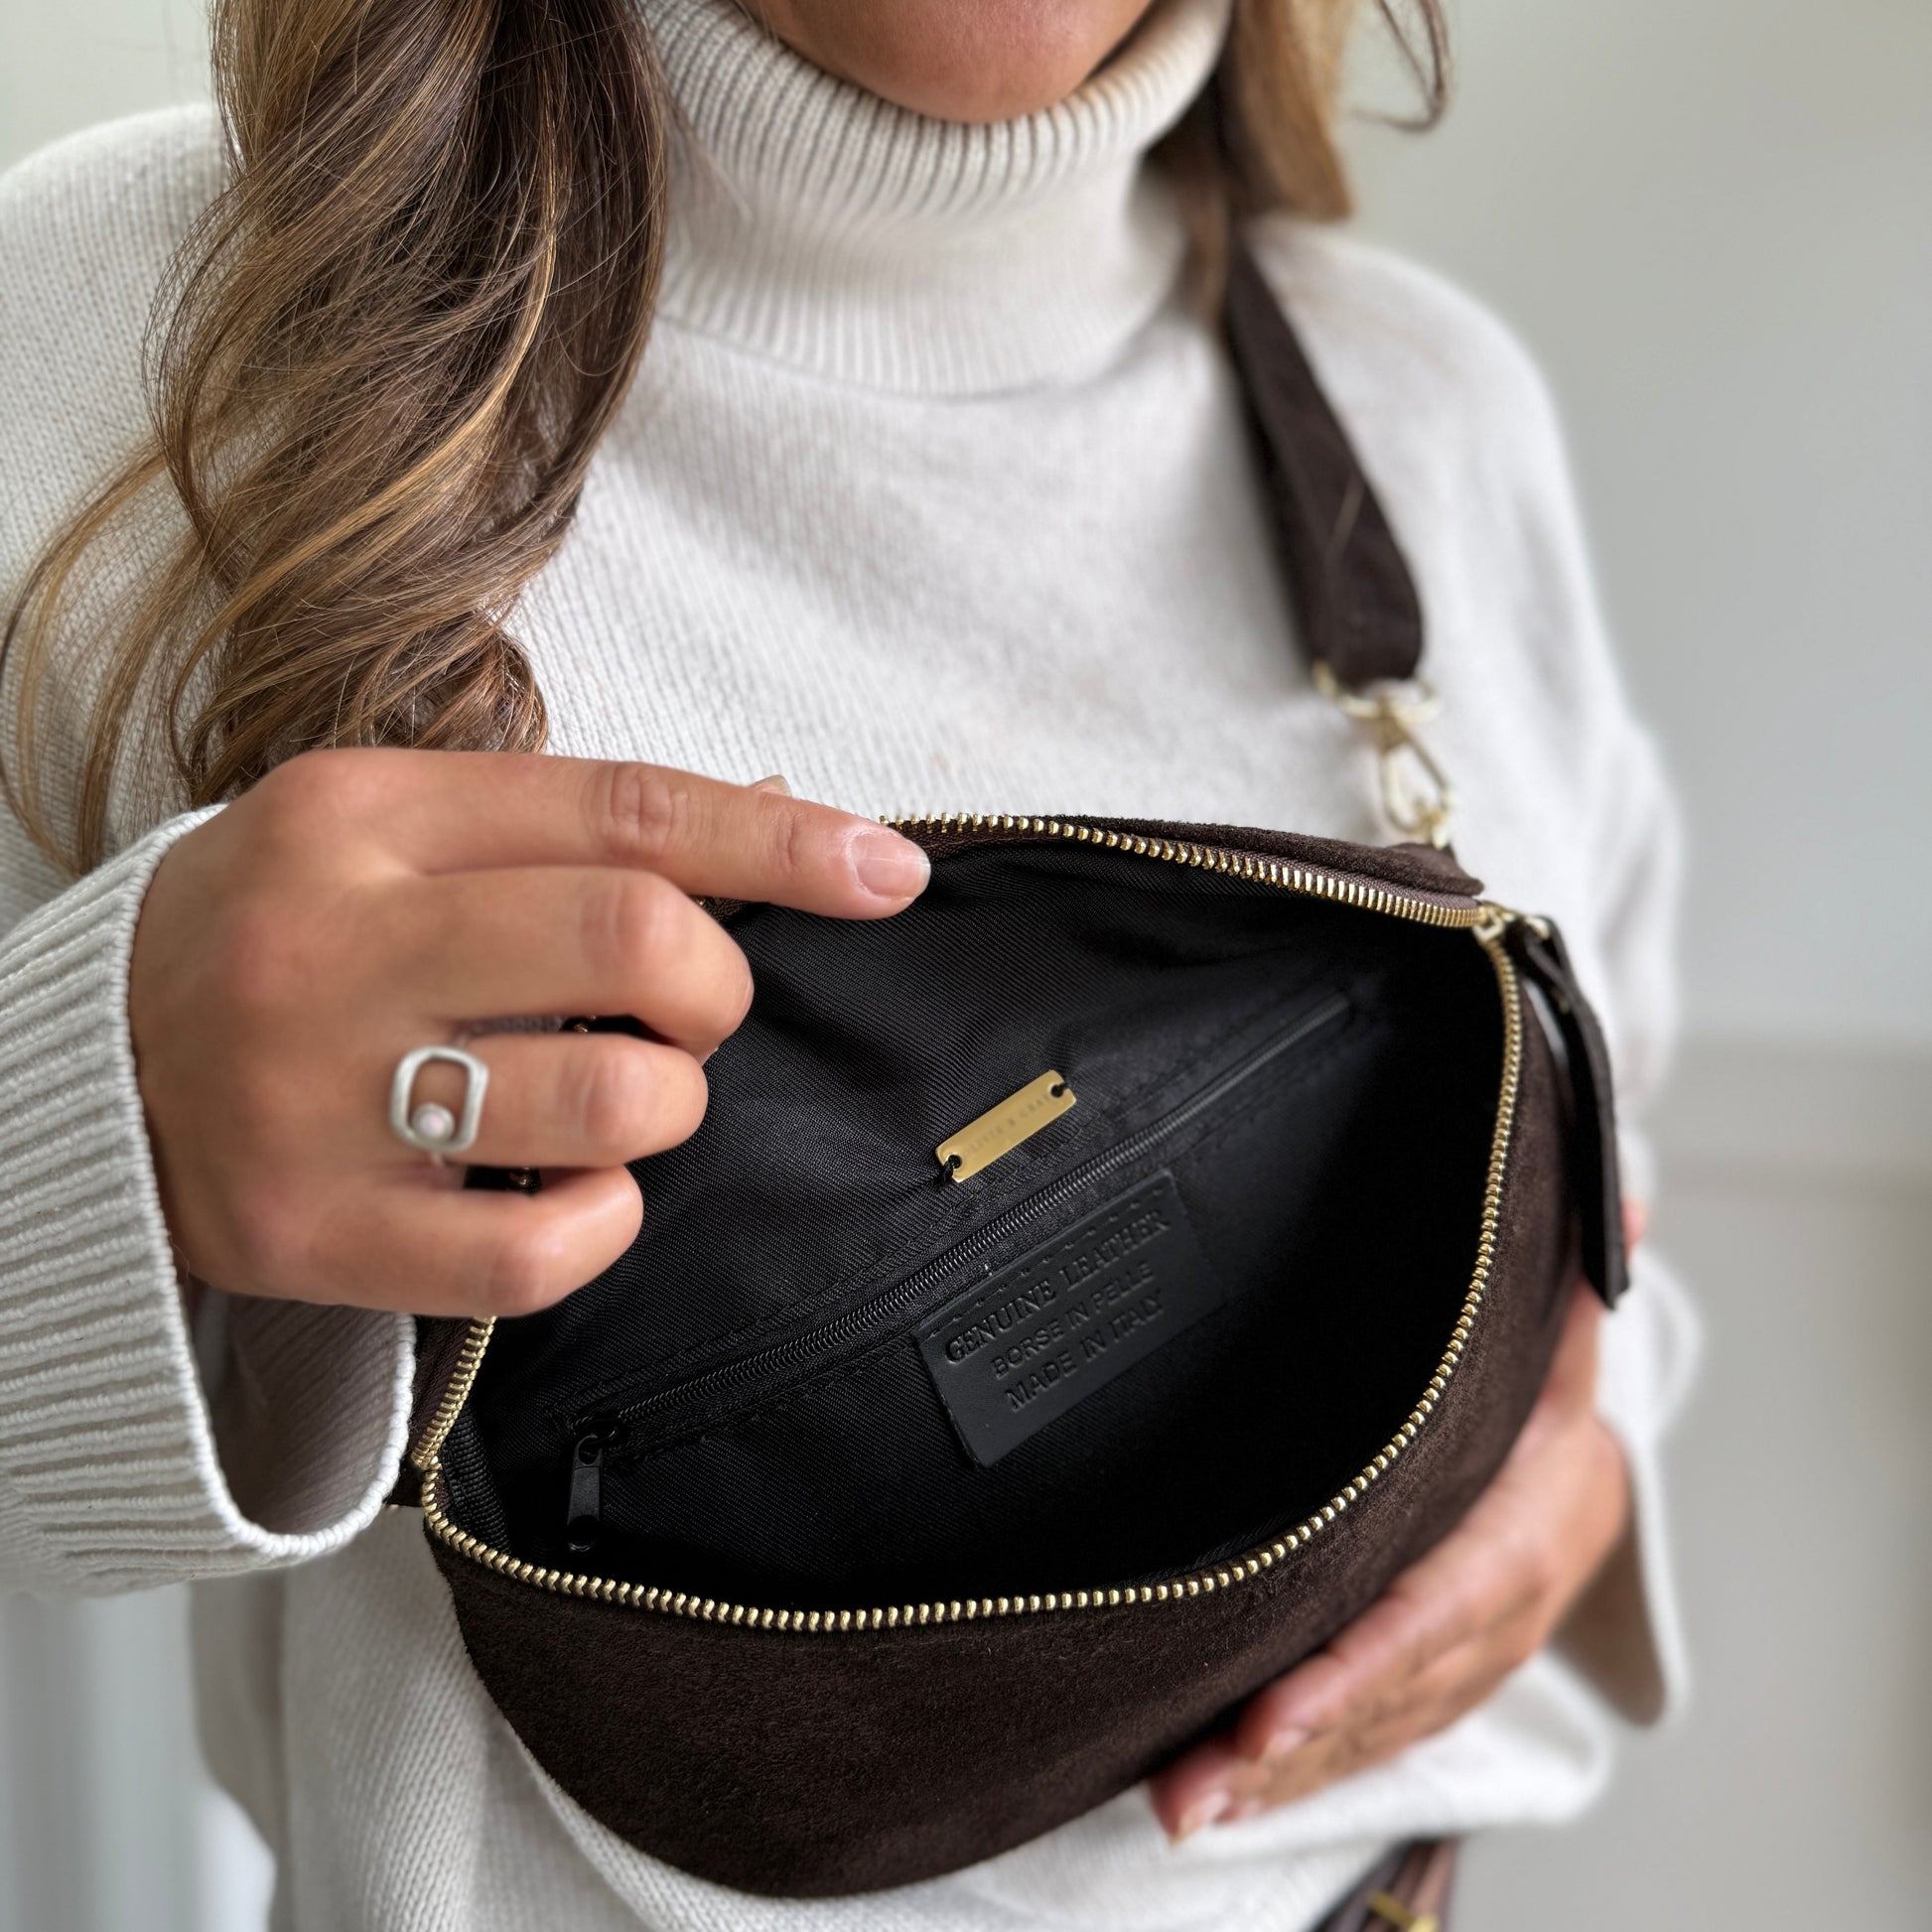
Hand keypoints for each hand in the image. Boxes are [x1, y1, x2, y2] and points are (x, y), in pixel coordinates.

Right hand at [129, 751, 928, 1316]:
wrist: (86, 1078)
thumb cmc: (284, 936)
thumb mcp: (393, 831)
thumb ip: (571, 826)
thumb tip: (781, 817)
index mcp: (362, 816)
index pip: (623, 810)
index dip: (782, 842)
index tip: (889, 872)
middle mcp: (331, 945)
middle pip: (636, 938)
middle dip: (717, 985)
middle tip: (687, 1008)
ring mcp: (312, 1100)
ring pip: (612, 1098)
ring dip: (670, 1102)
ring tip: (624, 1096)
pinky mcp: (311, 1237)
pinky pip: (538, 1253)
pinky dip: (605, 1221)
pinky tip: (578, 1192)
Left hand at [1149, 1271, 1632, 1838]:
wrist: (1581, 1477)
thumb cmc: (1540, 1404)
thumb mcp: (1556, 1340)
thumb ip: (1563, 1280)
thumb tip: (1623, 1198)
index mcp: (1523, 1531)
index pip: (1437, 1607)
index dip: (1359, 1665)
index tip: (1277, 1710)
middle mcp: (1496, 1614)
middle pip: (1390, 1690)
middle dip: (1294, 1740)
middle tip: (1196, 1777)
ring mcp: (1466, 1664)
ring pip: (1372, 1733)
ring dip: (1281, 1777)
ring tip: (1186, 1804)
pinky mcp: (1435, 1688)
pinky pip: (1369, 1744)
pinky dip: (1301, 1778)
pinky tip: (1224, 1801)